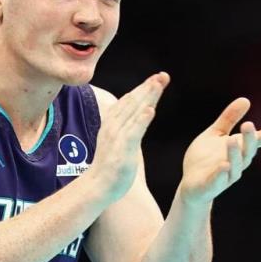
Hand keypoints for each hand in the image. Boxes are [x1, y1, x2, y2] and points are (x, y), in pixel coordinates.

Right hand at [91, 72, 169, 201]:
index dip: (142, 88)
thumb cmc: (110, 166)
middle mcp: (114, 126)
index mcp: (113, 123)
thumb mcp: (117, 141)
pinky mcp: (122, 149)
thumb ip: (125, 128)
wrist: (97, 186)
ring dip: (146, 96)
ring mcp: (117, 136)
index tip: (156, 78)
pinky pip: (133, 132)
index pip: (129, 101)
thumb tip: (133, 119)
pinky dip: (141, 120)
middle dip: (148, 87)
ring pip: (133, 112)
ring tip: (158, 83)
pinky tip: (150, 110)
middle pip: (132, 102)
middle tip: (162, 75)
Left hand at [180, 97, 260, 205]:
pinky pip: (218, 181)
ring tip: (232, 140)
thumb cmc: (206, 158)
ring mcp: (224, 176)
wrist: (191, 185)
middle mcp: (236, 164)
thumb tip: (246, 99)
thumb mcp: (215, 134)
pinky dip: (221, 174)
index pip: (253, 143)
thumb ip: (228, 119)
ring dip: (235, 154)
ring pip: (235, 166)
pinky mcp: (211, 186)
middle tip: (248, 124)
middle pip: (246, 152)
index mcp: (237, 151)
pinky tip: (223, 165)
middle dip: (249, 140)